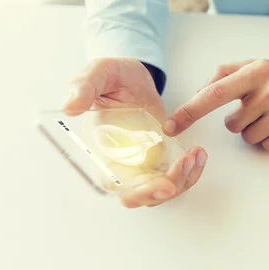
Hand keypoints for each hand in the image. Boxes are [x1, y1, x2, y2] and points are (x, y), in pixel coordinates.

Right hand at [62, 58, 207, 207]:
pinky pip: (174, 177)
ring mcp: (140, 163)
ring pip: (161, 191)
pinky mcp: (158, 158)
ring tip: (196, 154)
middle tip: (185, 167)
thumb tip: (69, 107)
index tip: (164, 186)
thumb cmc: (112, 76)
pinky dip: (190, 172)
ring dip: (182, 180)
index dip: (138, 190)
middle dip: (165, 189)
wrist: (133, 77)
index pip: (115, 183)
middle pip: (140, 195)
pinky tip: (198, 154)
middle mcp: (119, 163)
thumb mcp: (98, 73)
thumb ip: (84, 87)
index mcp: (100, 149)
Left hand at [163, 59, 268, 150]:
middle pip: (232, 124)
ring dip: (256, 130)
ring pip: (249, 138)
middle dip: (240, 120)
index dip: (190, 111)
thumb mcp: (254, 65)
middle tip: (260, 107)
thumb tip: (198, 93)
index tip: (170, 126)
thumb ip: (223, 74)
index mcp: (256, 71)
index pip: (215, 93)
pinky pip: (267, 146)